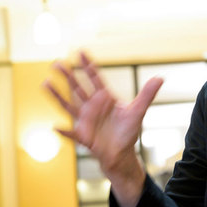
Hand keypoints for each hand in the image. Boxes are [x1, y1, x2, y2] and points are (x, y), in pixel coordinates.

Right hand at [42, 51, 162, 184]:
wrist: (121, 154)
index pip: (95, 78)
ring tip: (46, 83)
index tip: (80, 52)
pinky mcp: (83, 136)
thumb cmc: (128, 131)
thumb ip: (147, 94)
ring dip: (57, 95)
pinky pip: (71, 133)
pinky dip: (64, 131)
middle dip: (67, 75)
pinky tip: (55, 127)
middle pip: (77, 88)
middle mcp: (92, 106)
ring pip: (69, 105)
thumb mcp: (138, 112)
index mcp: (105, 98)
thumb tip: (160, 78)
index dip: (88, 66)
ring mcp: (85, 120)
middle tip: (56, 62)